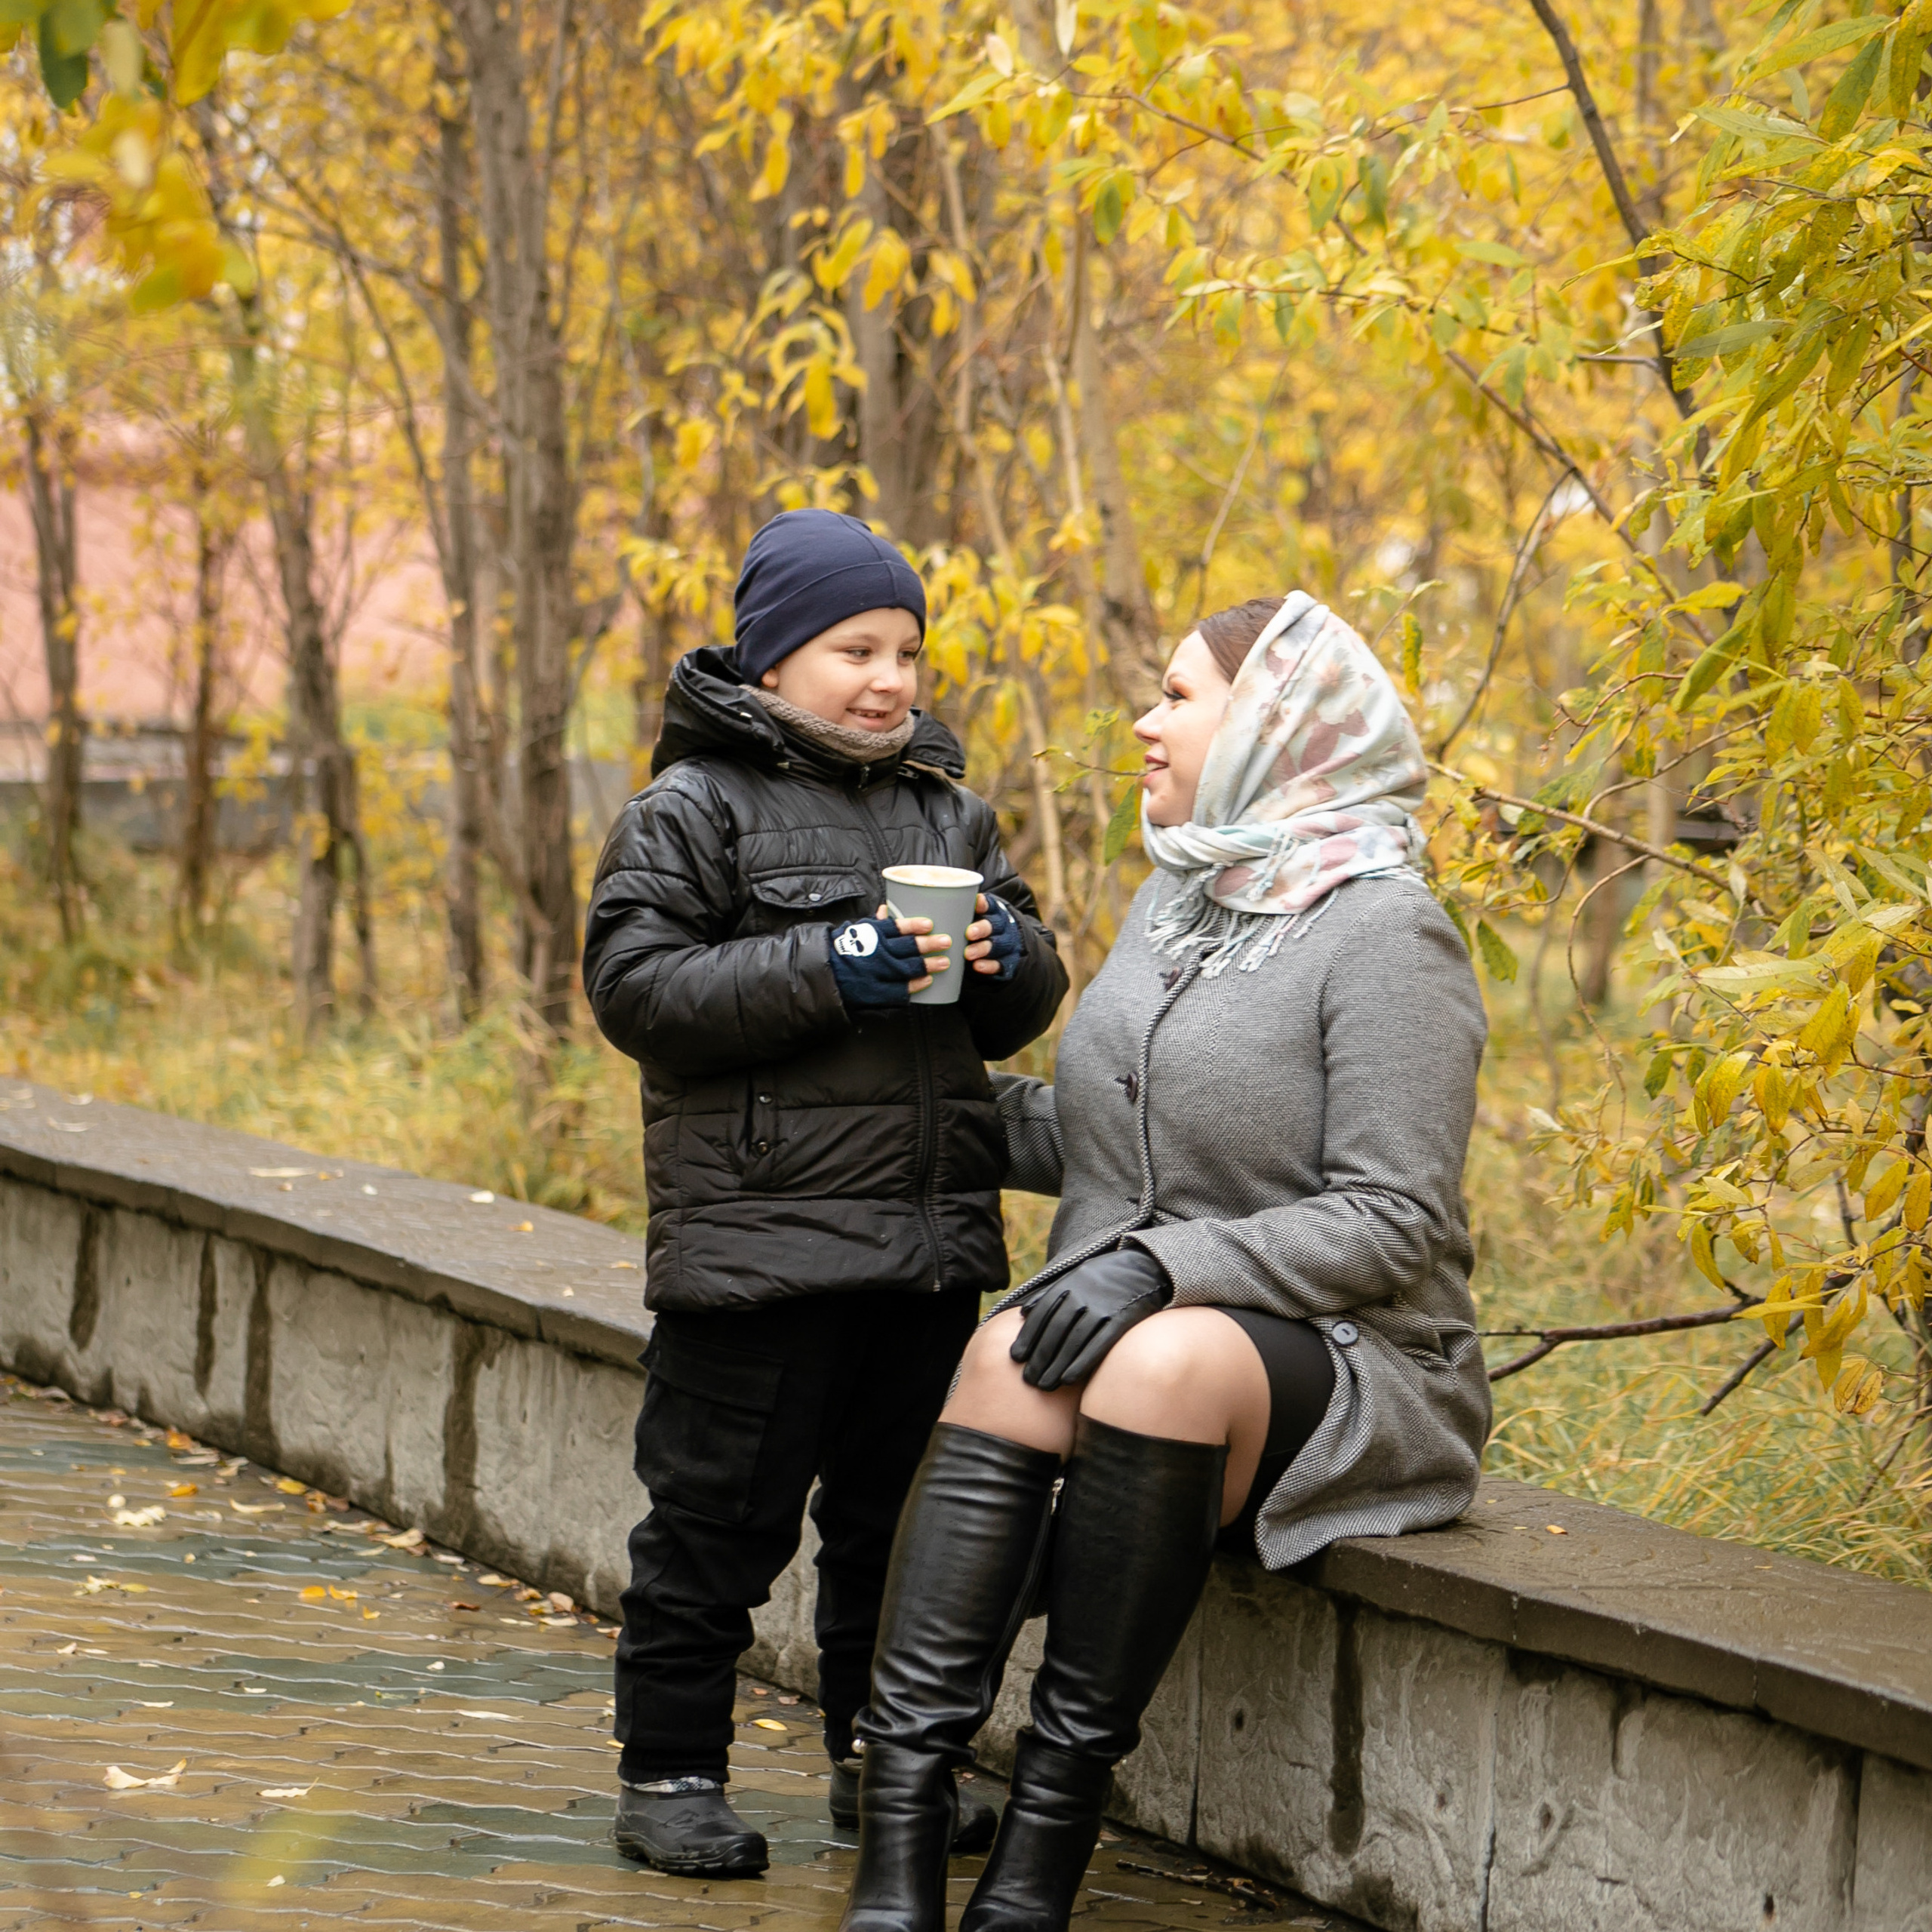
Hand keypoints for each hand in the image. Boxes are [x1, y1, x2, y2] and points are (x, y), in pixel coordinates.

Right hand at [830, 914, 951, 1009]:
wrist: (824, 977)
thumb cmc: (842, 951)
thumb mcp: (854, 932)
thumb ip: (874, 923)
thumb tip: (887, 908)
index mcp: (871, 935)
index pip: (896, 927)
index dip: (914, 925)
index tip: (929, 924)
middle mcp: (876, 952)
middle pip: (907, 947)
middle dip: (929, 944)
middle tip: (946, 941)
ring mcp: (878, 972)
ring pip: (908, 967)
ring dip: (928, 964)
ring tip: (944, 962)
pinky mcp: (877, 991)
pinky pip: (900, 988)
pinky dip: (915, 984)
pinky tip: (928, 980)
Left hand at [962, 893, 1023, 980]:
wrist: (1004, 948)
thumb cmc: (978, 930)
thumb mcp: (973, 919)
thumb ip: (959, 914)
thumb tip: (934, 904)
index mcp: (994, 913)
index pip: (990, 905)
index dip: (984, 904)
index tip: (976, 902)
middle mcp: (1002, 927)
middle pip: (994, 926)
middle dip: (981, 929)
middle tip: (968, 933)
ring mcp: (1007, 944)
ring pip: (998, 945)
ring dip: (982, 949)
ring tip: (968, 954)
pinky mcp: (1008, 961)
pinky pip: (1000, 964)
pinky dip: (989, 965)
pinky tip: (977, 966)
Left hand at [1009, 1247, 1170, 1390]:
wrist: (1147, 1267)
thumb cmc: (1106, 1277)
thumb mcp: (1077, 1276)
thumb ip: (1051, 1293)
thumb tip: (1024, 1312)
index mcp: (1070, 1283)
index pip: (1043, 1313)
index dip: (1028, 1336)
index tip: (1015, 1358)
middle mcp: (1083, 1293)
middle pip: (1055, 1329)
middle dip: (1039, 1356)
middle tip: (1028, 1379)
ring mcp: (1103, 1305)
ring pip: (1074, 1339)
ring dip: (1057, 1364)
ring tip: (1045, 1385)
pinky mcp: (1122, 1318)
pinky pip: (1099, 1343)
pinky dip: (1082, 1361)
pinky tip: (1069, 1379)